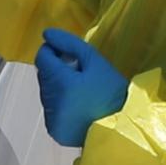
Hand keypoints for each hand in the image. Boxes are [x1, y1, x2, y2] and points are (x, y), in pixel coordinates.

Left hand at [35, 28, 128, 146]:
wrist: (122, 129)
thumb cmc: (112, 93)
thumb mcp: (96, 62)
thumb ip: (70, 44)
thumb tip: (47, 34)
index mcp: (60, 82)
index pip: (42, 57)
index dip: (53, 51)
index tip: (69, 54)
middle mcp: (50, 101)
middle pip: (43, 74)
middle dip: (56, 68)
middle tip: (79, 72)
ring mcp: (51, 118)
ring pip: (46, 91)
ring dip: (57, 86)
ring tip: (80, 90)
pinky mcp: (54, 130)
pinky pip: (50, 109)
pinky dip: (59, 103)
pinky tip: (78, 105)